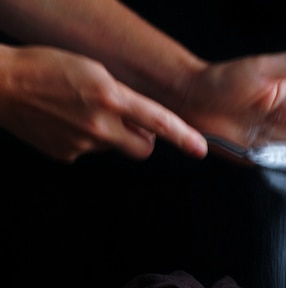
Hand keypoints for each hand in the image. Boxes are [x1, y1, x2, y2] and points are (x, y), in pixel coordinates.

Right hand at [0, 45, 207, 161]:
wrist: (2, 84)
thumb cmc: (46, 67)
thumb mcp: (93, 72)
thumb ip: (123, 99)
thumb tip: (143, 124)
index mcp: (110, 96)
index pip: (158, 122)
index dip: (183, 137)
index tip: (200, 150)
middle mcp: (100, 125)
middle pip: (143, 149)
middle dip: (142, 140)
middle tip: (127, 123)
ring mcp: (83, 145)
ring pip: (113, 148)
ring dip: (107, 135)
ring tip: (79, 111)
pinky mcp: (68, 156)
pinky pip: (88, 152)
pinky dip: (83, 140)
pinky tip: (64, 122)